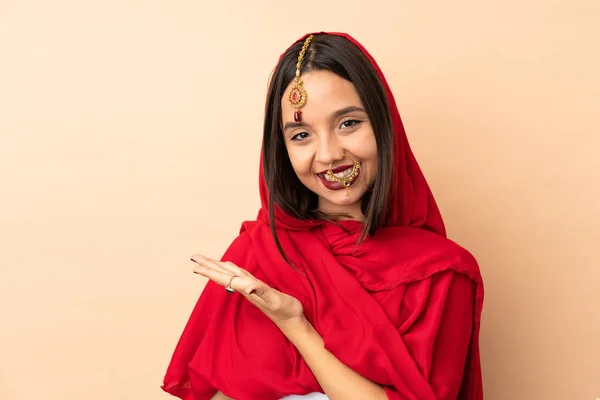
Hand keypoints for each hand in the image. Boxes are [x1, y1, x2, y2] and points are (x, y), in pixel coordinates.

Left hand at [190, 254, 304, 329]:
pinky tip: (230, 267)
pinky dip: (232, 269)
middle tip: (194, 257)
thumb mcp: (275, 299)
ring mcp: (251, 289)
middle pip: (223, 275)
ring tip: (207, 261)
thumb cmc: (286, 310)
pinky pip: (241, 276)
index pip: (225, 277)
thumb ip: (261, 291)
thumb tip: (247, 286)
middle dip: (208, 266)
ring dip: (218, 267)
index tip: (195, 265)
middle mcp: (246, 288)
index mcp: (247, 289)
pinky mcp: (258, 288)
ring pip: (230, 275)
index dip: (210, 271)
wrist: (293, 322)